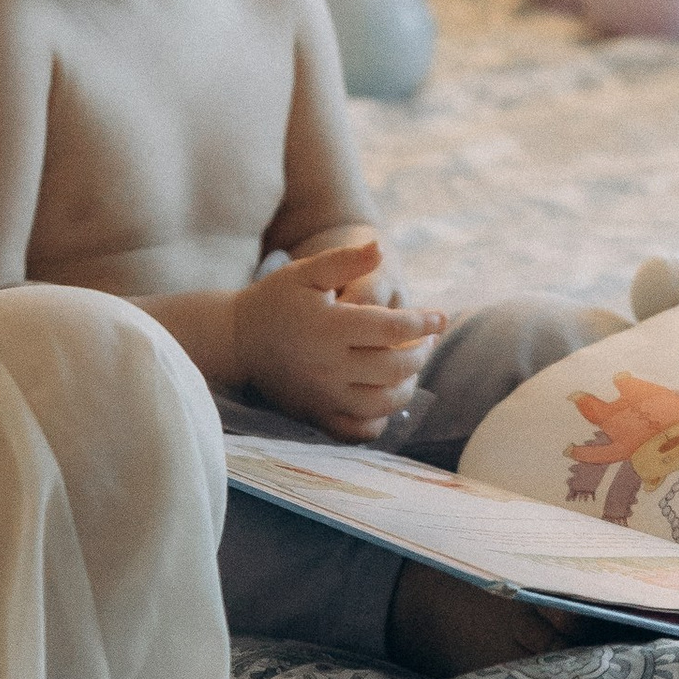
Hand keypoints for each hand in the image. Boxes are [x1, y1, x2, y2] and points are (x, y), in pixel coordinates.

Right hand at [237, 237, 443, 437]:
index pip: (391, 328)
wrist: (238, 340)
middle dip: (420, 353)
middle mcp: (329, 365)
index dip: (422, 322)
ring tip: (411, 366)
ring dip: (407, 385)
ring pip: (382, 402)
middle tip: (427, 339)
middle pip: (394, 368)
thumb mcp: (306, 271)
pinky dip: (380, 419)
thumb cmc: (276, 300)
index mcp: (329, 327)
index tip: (440, 317)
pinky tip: (385, 398)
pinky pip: (358, 430)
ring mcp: (323, 395)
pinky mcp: (316, 415)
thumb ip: (345, 260)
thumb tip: (380, 248)